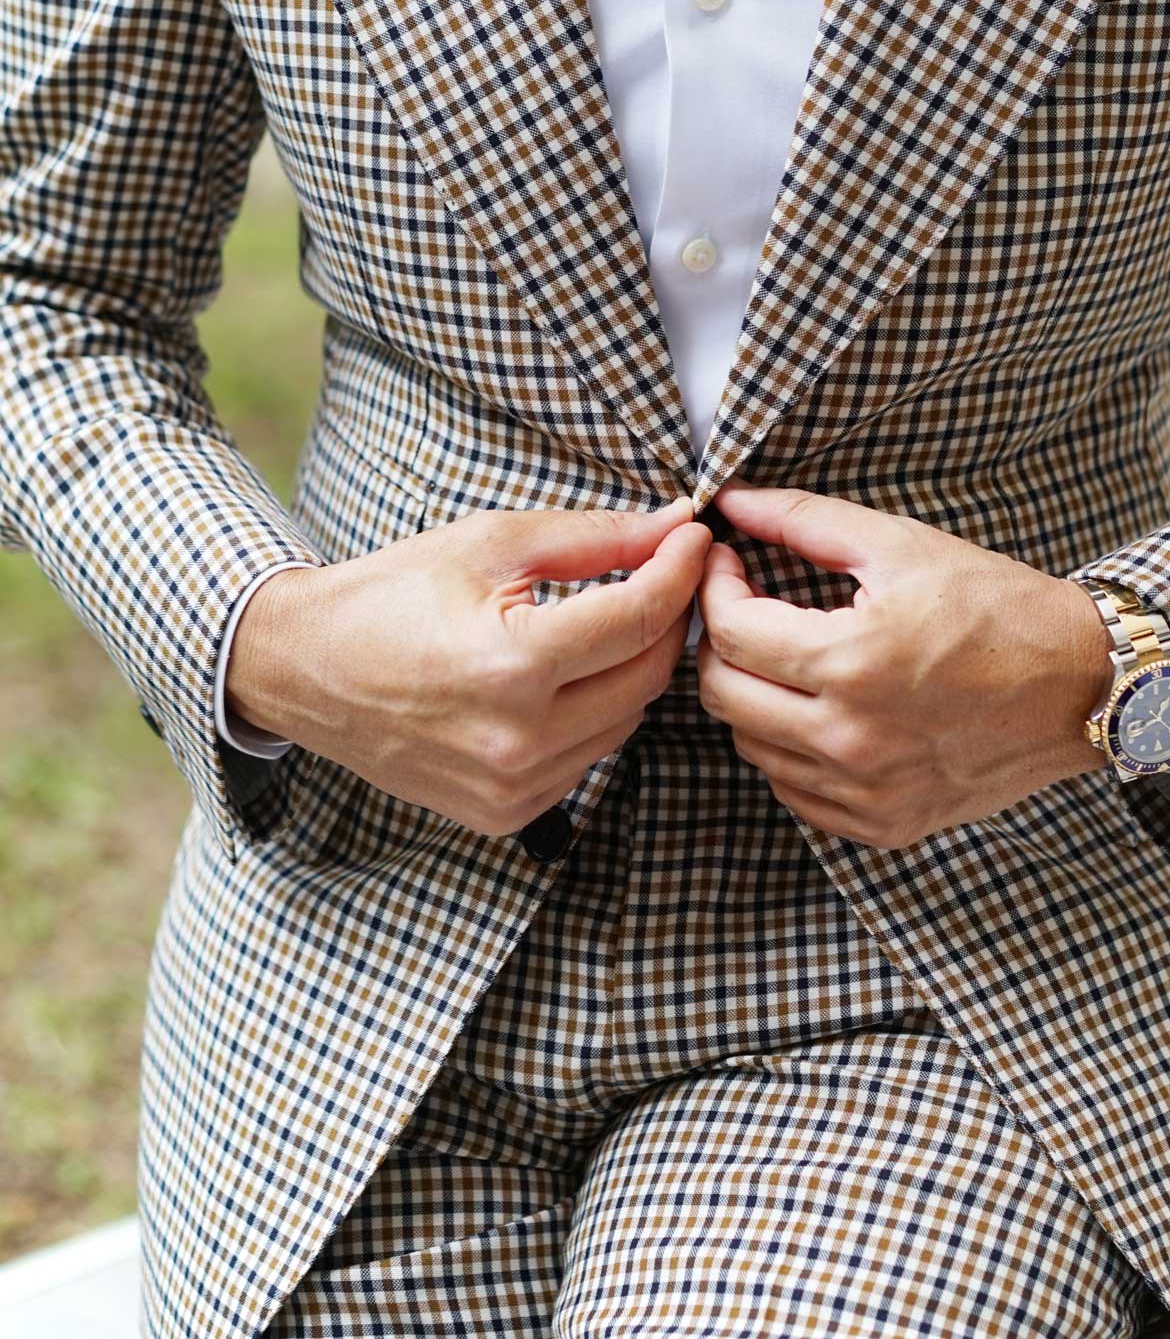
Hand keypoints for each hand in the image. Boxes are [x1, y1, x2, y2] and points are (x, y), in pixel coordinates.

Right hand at [225, 496, 710, 838]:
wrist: (306, 670)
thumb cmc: (393, 594)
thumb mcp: (492, 544)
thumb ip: (595, 537)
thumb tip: (674, 524)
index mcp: (511, 665)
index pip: (639, 618)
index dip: (680, 570)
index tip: (694, 538)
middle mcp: (517, 740)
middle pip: (648, 676)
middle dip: (667, 618)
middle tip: (665, 573)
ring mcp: (512, 788)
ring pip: (627, 722)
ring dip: (633, 668)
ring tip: (612, 621)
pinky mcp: (506, 814)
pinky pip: (589, 759)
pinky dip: (596, 714)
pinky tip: (568, 677)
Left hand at [695, 483, 1111, 847]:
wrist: (1081, 686)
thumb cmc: (997, 608)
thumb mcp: (901, 546)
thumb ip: (804, 520)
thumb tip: (733, 501)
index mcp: (852, 662)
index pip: (730, 632)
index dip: (715, 589)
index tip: (730, 565)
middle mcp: (851, 738)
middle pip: (722, 694)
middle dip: (720, 642)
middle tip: (747, 609)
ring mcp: (865, 791)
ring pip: (751, 746)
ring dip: (753, 695)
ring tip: (788, 657)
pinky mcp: (883, 824)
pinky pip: (794, 791)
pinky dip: (788, 749)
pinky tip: (819, 710)